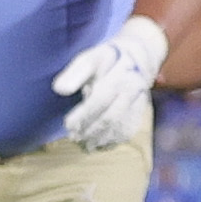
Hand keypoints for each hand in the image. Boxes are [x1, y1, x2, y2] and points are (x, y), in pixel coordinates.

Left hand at [54, 16, 170, 152]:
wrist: (139, 57)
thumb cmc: (107, 59)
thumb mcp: (90, 58)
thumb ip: (74, 73)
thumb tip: (59, 89)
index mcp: (119, 72)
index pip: (101, 98)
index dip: (84, 114)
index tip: (68, 124)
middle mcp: (133, 87)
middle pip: (111, 116)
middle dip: (90, 130)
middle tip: (74, 137)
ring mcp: (139, 101)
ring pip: (120, 127)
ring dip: (100, 139)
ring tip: (83, 144)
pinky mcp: (141, 112)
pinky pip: (128, 131)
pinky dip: (112, 141)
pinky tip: (98, 144)